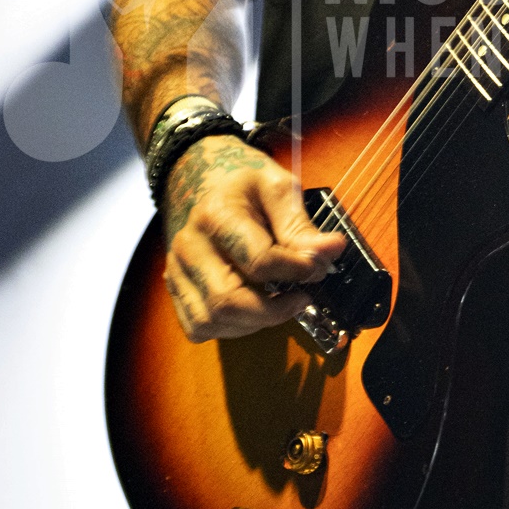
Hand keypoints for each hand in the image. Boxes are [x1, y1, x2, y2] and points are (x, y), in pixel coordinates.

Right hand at [161, 134, 347, 341]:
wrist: (203, 180)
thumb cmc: (244, 183)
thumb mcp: (278, 189)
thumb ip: (300, 225)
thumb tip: (332, 251)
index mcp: (216, 214)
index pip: (259, 260)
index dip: (296, 271)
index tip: (318, 269)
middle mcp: (190, 245)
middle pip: (229, 300)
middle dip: (275, 310)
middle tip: (302, 297)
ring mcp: (178, 269)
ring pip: (213, 320)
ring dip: (255, 322)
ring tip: (280, 303)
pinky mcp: (175, 287)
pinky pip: (198, 328)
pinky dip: (230, 329)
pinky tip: (253, 309)